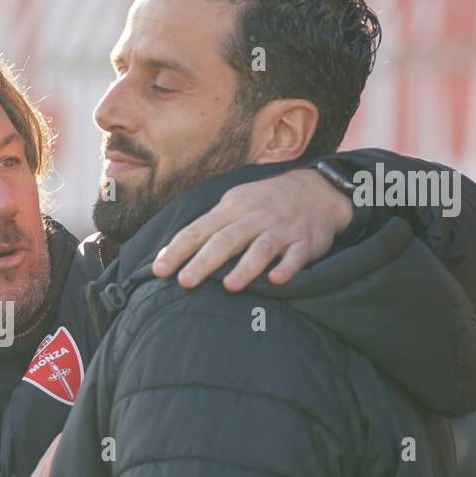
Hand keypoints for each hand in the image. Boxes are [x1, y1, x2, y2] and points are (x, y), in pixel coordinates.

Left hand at [151, 166, 353, 290]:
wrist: (316, 189)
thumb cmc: (263, 204)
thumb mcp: (233, 206)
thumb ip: (204, 230)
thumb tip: (164, 255)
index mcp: (231, 209)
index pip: (198, 230)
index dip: (178, 250)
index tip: (159, 270)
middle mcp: (254, 218)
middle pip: (225, 240)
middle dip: (204, 261)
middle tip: (185, 282)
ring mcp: (281, 229)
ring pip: (261, 248)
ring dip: (246, 267)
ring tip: (230, 287)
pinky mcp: (305, 241)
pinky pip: (296, 256)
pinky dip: (287, 267)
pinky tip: (276, 280)